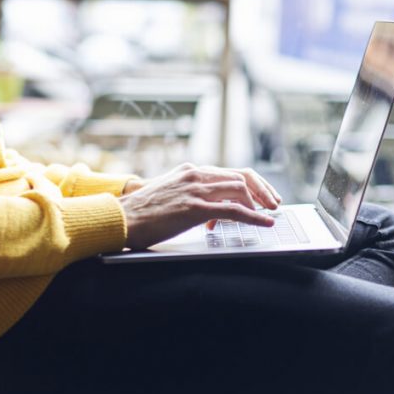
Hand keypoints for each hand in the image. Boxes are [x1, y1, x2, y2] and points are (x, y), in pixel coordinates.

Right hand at [118, 163, 281, 249]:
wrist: (121, 218)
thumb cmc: (141, 213)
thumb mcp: (169, 196)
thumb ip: (190, 197)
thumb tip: (210, 213)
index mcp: (188, 170)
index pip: (228, 172)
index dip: (250, 184)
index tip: (262, 195)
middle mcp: (194, 174)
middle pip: (239, 177)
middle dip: (261, 191)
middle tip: (272, 205)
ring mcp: (195, 189)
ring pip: (239, 189)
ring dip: (259, 203)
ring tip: (269, 215)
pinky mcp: (195, 207)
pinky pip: (234, 210)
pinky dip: (254, 216)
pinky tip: (265, 223)